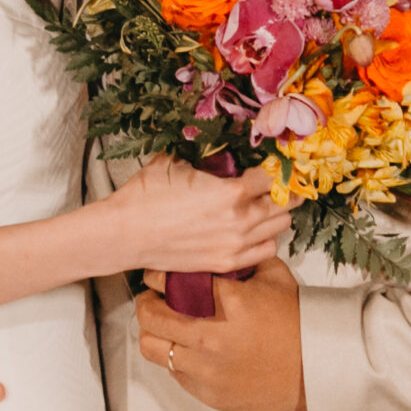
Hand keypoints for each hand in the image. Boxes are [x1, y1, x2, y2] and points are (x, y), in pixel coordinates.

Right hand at [99, 155, 292, 276]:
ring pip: (280, 228)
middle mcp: (240, 220)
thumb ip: (207, 157)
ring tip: (265, 206)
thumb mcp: (177, 162)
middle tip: (278, 183)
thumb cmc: (146, 196)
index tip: (273, 164)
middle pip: (285, 204)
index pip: (274, 177)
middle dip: (284, 190)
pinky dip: (266, 239)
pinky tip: (255, 230)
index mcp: (231, 192)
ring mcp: (235, 246)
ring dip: (276, 214)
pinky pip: (266, 251)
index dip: (276, 168)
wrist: (125, 234)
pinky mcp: (226, 263)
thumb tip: (220, 147)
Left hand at [136, 257, 306, 410]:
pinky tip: (186, 348)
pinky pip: (171, 371)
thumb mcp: (275, 277)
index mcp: (226, 302)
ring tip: (163, 325)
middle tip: (154, 298)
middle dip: (147, 302)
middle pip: (150, 314)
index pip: (167, 281)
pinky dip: (173, 357)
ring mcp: (205, 367)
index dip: (156, 276)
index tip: (157, 275)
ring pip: (151, 346)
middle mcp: (209, 335)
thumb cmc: (297, 322)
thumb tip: (220, 242)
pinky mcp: (206, 391)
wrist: (317, 370)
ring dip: (154, 332)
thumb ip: (244, 258)